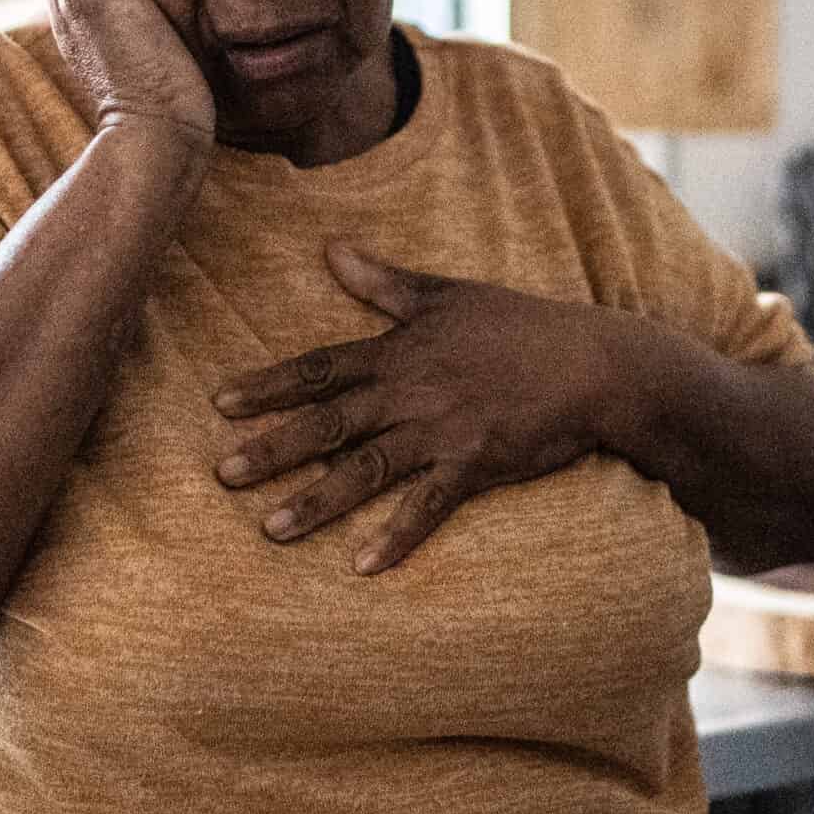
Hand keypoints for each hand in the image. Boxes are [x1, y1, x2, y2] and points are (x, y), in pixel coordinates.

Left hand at [211, 243, 613, 574]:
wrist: (594, 364)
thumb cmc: (520, 325)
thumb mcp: (447, 293)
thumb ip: (382, 281)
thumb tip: (329, 248)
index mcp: (400, 351)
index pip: (321, 369)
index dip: (269, 385)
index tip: (220, 402)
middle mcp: (411, 391)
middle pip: (329, 423)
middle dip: (273, 449)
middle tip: (221, 474)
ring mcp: (443, 430)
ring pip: (367, 469)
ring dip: (317, 500)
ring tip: (270, 529)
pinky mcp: (476, 463)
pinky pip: (429, 506)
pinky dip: (396, 536)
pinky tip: (362, 566)